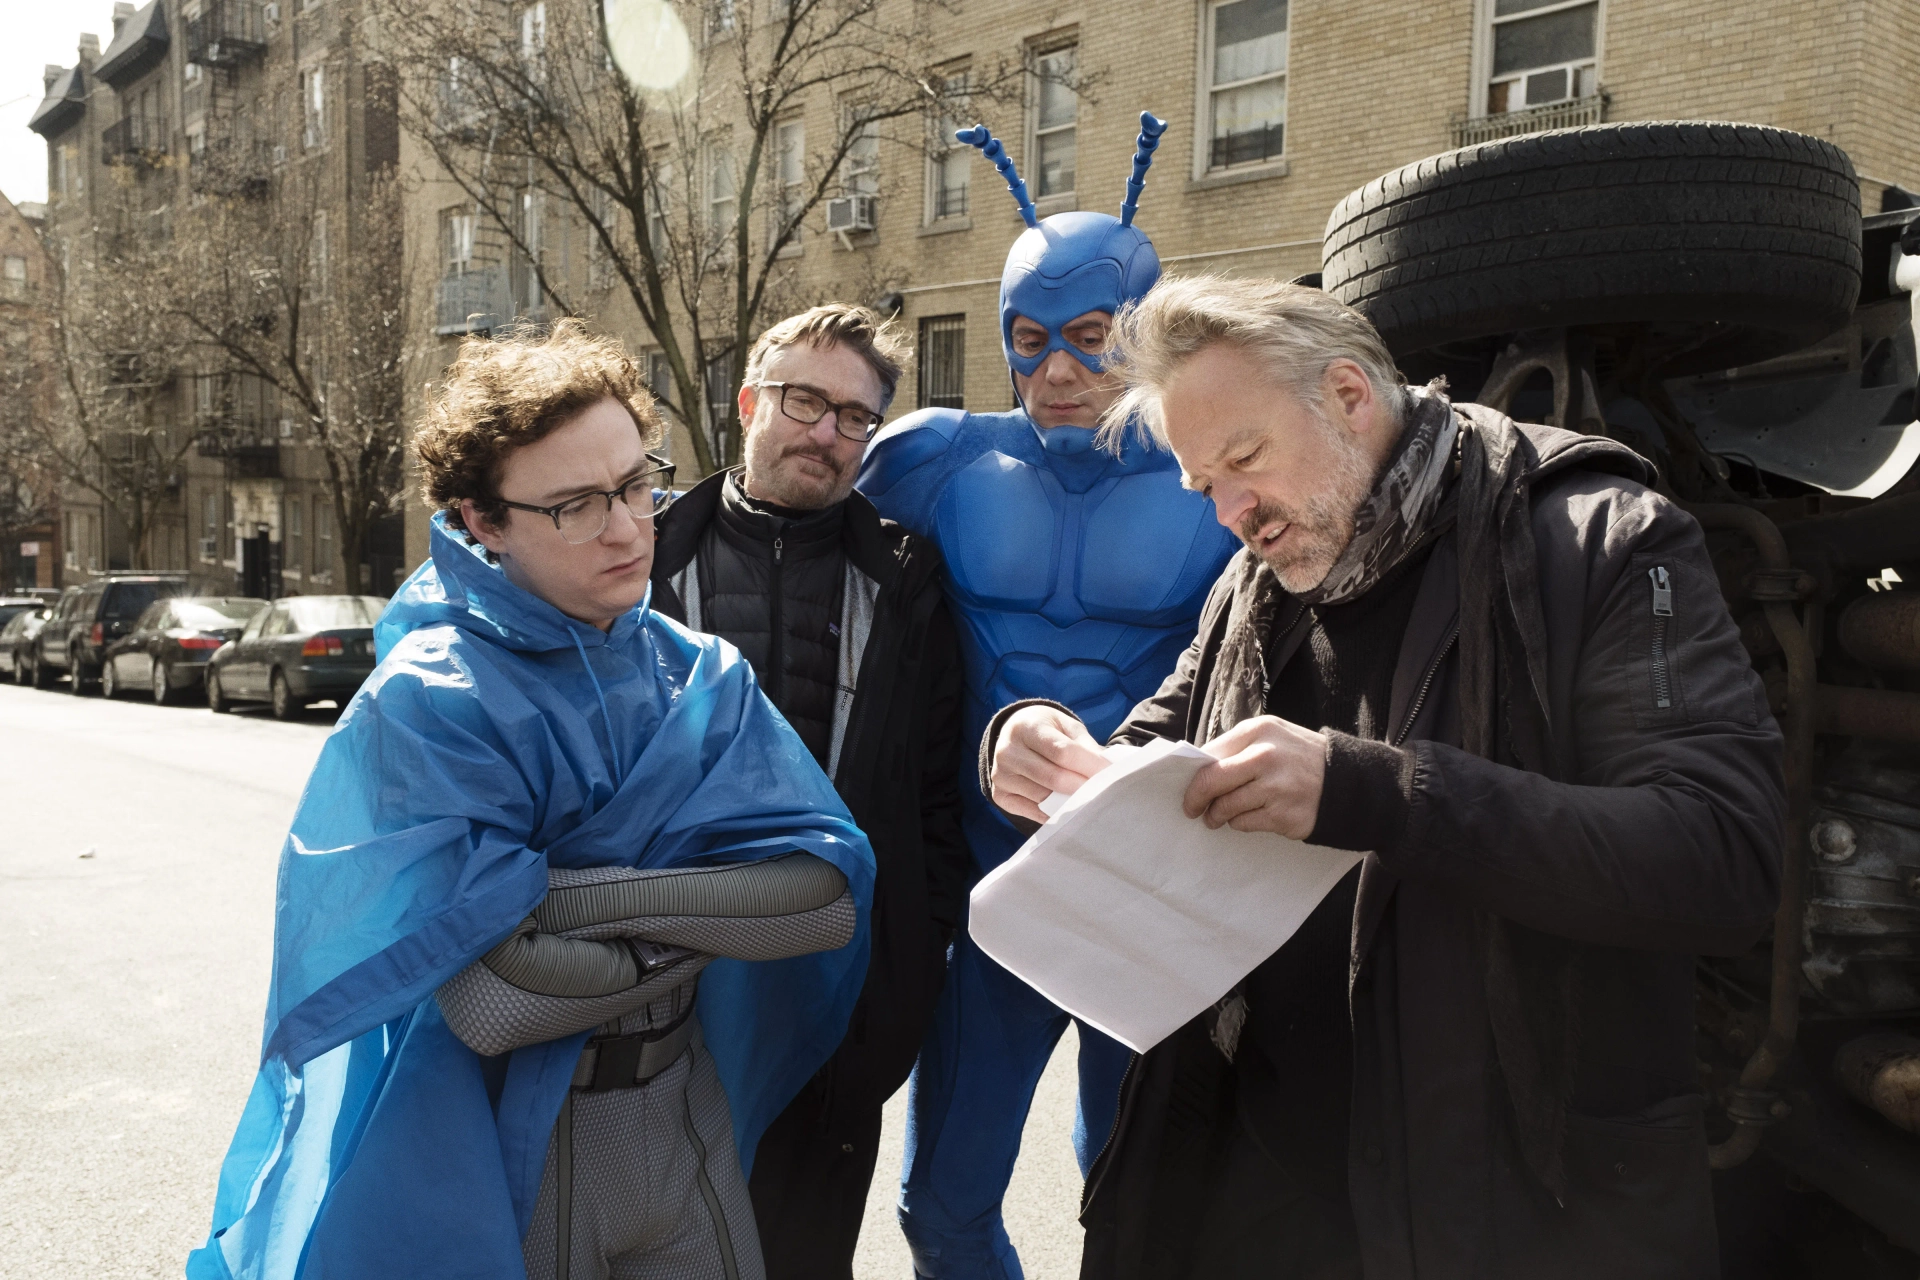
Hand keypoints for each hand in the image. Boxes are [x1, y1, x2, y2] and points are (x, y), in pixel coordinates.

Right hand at [990, 705, 1111, 824]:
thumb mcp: (1067, 727)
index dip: (1089, 766)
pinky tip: (1068, 808)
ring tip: (1089, 800)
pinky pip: (1033, 812)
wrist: (1014, 733)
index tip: (1110, 775)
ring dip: (1070, 802)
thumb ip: (1085, 747)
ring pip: (1044, 798)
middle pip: (1053, 778)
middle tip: (1105, 793)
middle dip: (1083, 787)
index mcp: (1027, 727)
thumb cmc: (1047, 730)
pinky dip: (1054, 813)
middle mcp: (1008, 751)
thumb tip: (1105, 771)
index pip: (1062, 752)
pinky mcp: (1000, 795)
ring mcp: (1001, 775)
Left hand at [1183, 715, 1326, 838]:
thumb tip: (1200, 769)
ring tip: (1217, 817)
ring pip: (1225, 806)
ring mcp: (1274, 787)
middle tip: (1191, 808)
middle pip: (1211, 780)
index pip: (1211, 753)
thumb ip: (1239, 748)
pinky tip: (1247, 818)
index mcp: (1259, 731)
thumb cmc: (1301, 759)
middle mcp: (1265, 756)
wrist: (1348, 782)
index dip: (1194, 773)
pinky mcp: (1282, 814)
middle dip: (1194, 798)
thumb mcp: (1274, 737)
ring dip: (1216, 815)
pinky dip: (1238, 823)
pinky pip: (1243, 823)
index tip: (1188, 785)